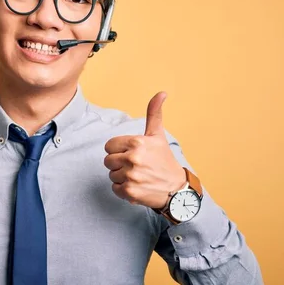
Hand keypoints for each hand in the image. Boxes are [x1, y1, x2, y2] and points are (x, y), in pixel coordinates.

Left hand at [104, 92, 185, 208]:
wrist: (176, 188)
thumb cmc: (164, 160)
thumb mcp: (158, 135)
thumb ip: (154, 113)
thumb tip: (161, 92)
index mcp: (137, 143)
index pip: (109, 146)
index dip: (118, 150)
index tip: (131, 154)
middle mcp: (133, 158)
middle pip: (108, 161)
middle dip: (119, 164)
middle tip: (135, 166)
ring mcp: (131, 176)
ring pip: (111, 175)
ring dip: (121, 177)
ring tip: (137, 176)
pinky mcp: (129, 191)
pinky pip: (114, 188)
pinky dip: (123, 190)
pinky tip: (136, 186)